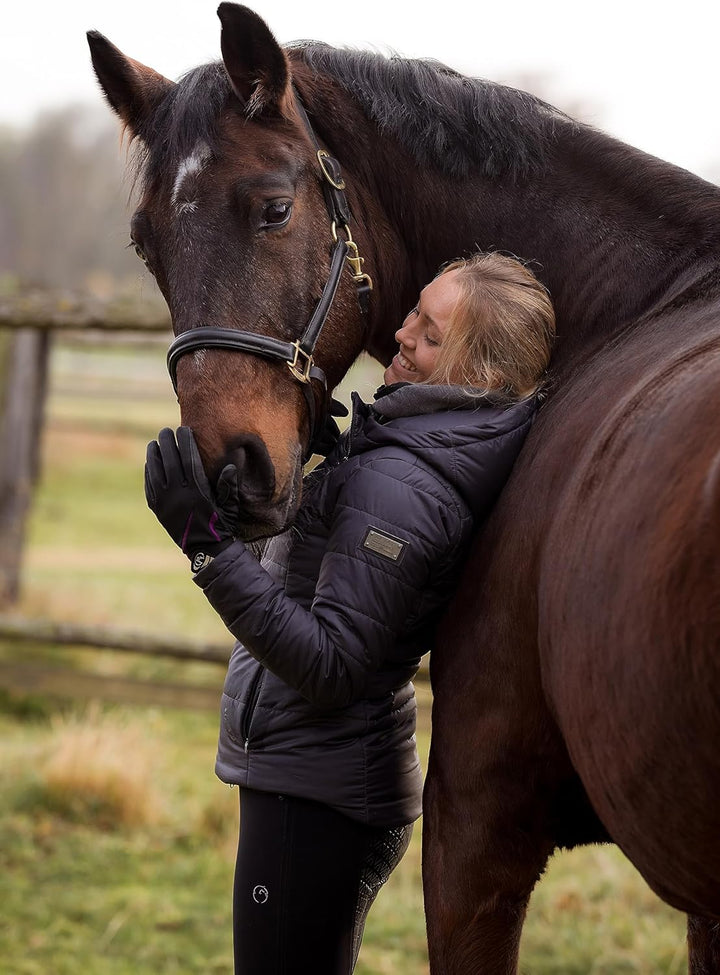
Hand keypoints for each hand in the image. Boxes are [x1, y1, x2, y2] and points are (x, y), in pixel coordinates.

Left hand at [145, 427, 234, 564]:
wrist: (204, 550)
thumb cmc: (220, 524)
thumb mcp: (230, 506)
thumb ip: (228, 485)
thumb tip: (230, 465)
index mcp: (197, 491)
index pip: (188, 459)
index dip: (185, 442)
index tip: (184, 430)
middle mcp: (178, 495)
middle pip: (170, 461)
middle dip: (168, 443)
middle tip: (167, 431)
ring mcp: (165, 502)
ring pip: (155, 471)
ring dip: (154, 454)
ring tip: (155, 443)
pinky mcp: (156, 509)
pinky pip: (149, 485)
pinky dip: (149, 471)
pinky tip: (151, 462)